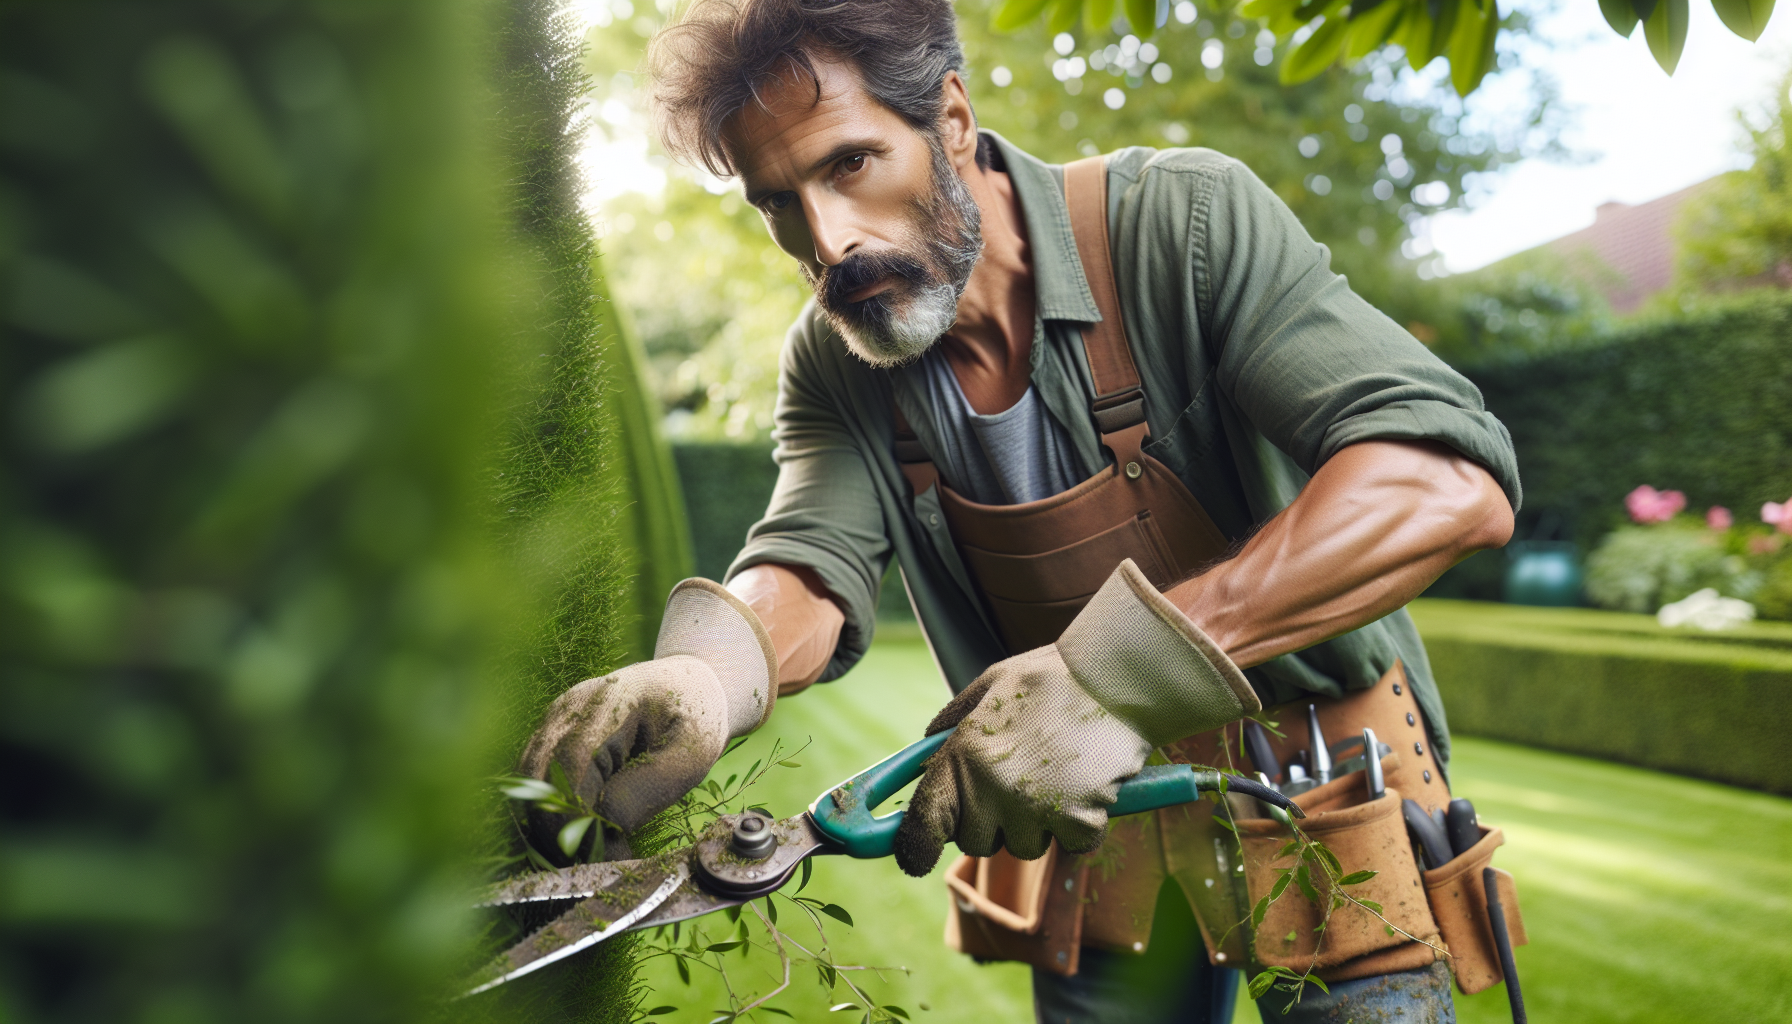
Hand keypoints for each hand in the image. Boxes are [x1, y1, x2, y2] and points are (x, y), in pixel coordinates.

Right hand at [519, 579, 776, 858]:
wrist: (690, 685)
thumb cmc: (695, 719)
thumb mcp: (691, 754)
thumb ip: (648, 789)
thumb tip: (604, 829)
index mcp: (609, 703)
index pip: (571, 766)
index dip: (576, 817)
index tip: (598, 857)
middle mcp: (570, 708)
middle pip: (539, 776)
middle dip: (557, 830)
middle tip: (588, 867)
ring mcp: (556, 719)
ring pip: (528, 782)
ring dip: (547, 826)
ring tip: (583, 857)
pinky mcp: (551, 735)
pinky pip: (534, 780)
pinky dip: (548, 813)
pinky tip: (576, 837)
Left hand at [891, 559, 1260, 876]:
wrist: (1120, 677)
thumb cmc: (1054, 676)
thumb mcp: (990, 685)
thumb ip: (954, 721)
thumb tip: (928, 752)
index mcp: (963, 755)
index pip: (924, 822)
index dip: (915, 847)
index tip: (915, 857)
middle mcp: (992, 789)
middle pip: (976, 842)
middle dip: (991, 822)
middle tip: (1017, 783)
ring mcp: (1035, 810)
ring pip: (1024, 846)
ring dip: (1037, 823)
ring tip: (1058, 774)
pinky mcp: (1079, 823)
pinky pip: (1071, 844)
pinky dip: (1082, 824)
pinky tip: (1088, 784)